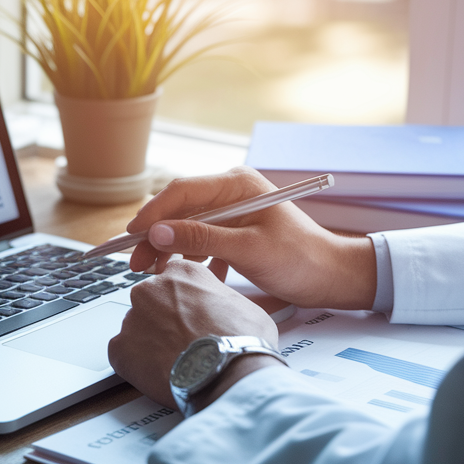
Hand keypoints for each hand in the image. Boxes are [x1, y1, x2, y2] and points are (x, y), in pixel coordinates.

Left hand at [108, 259, 281, 407]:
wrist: (226, 373)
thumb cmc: (240, 339)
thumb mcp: (241, 303)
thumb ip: (218, 296)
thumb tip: (218, 302)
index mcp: (180, 272)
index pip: (173, 279)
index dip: (185, 301)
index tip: (192, 315)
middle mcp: (150, 289)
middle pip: (151, 302)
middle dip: (164, 320)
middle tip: (184, 341)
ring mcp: (132, 318)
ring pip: (137, 328)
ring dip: (151, 342)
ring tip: (175, 361)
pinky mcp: (119, 348)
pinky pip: (123, 354)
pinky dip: (137, 363)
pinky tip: (159, 372)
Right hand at [126, 167, 376, 310]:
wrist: (332, 276)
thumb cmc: (299, 259)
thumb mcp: (247, 249)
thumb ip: (201, 239)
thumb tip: (158, 234)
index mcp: (236, 184)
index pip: (181, 191)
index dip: (152, 214)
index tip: (131, 238)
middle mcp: (231, 192)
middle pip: (180, 210)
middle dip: (156, 236)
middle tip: (136, 264)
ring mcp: (233, 212)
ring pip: (188, 228)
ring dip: (171, 251)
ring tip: (154, 274)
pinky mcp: (235, 232)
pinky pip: (203, 242)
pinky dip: (192, 260)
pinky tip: (190, 280)